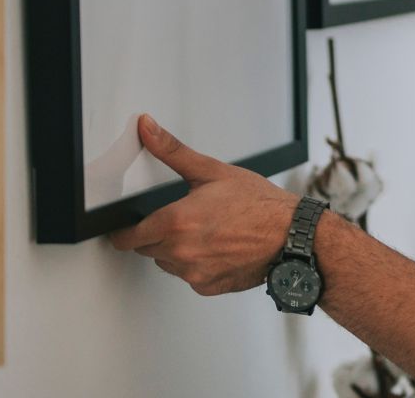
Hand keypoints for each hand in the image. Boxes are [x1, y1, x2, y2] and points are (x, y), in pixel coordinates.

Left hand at [106, 114, 299, 296]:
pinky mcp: (208, 286)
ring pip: (168, 263)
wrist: (291, 235)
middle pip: (147, 248)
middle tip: (182, 218)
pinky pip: (189, 276)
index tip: (125, 228)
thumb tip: (147, 129)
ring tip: (205, 231)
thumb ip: (171, 151)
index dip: (123, 232)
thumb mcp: (212, 171)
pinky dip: (196, 264)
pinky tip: (216, 247)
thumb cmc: (258, 204)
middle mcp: (181, 252)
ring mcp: (194, 273)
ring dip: (176, 249)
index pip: (128, 237)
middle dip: (157, 234)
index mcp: (176, 222)